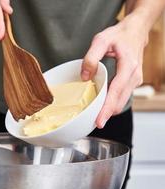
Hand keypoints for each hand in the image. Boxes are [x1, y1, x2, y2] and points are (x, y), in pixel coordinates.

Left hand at [81, 14, 147, 128]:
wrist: (135, 31)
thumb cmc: (119, 35)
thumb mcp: (101, 40)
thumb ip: (91, 57)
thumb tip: (85, 76)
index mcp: (128, 66)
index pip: (116, 92)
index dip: (107, 108)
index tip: (99, 121)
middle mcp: (134, 76)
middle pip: (120, 102)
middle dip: (106, 114)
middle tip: (92, 123)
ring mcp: (134, 80)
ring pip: (121, 101)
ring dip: (109, 110)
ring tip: (95, 116)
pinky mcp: (132, 82)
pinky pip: (121, 97)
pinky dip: (112, 103)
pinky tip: (102, 105)